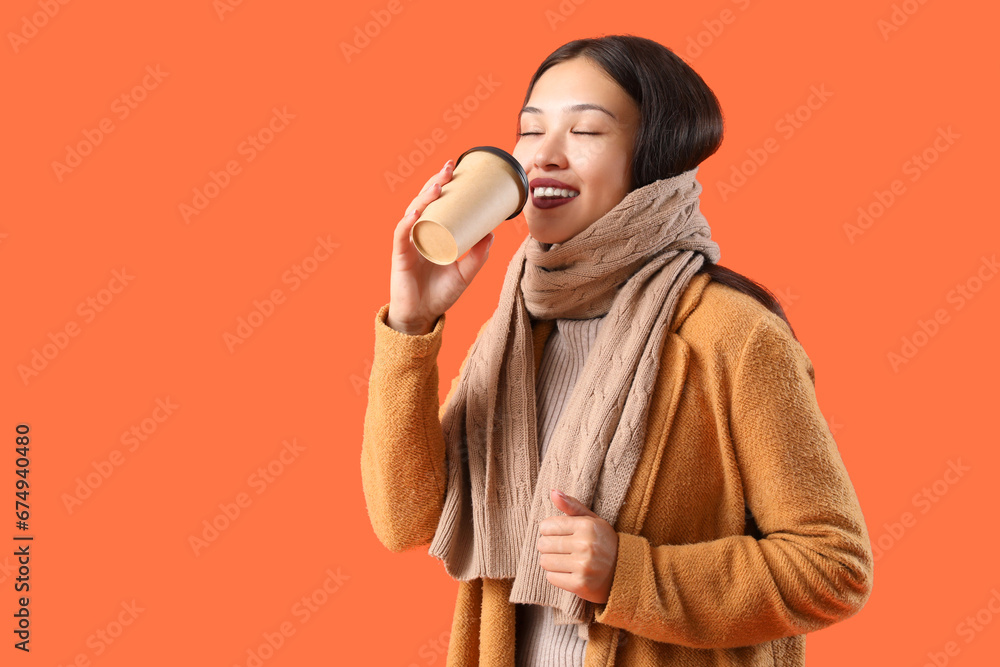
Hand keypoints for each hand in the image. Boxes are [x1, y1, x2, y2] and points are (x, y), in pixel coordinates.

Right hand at [386, 158, 494, 334]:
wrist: (423, 316)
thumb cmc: (441, 294)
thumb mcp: (466, 273)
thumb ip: (478, 255)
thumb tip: (493, 232)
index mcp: (432, 233)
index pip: (436, 203)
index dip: (443, 184)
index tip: (457, 169)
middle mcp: (418, 234)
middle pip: (424, 201)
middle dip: (435, 182)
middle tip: (450, 167)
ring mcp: (408, 244)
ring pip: (412, 213)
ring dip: (424, 197)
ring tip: (438, 185)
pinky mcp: (400, 257)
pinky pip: (402, 236)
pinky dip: (407, 223)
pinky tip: (416, 213)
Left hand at [536, 489, 619, 603]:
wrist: (625, 574)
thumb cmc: (603, 543)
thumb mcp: (592, 520)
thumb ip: (571, 505)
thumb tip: (552, 491)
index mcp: (587, 526)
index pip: (547, 526)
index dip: (549, 531)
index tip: (559, 534)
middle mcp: (586, 545)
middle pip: (543, 544)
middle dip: (549, 546)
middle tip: (563, 549)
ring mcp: (583, 566)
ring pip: (545, 561)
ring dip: (551, 562)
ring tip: (565, 561)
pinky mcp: (580, 584)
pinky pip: (551, 578)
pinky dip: (557, 576)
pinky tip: (570, 573)